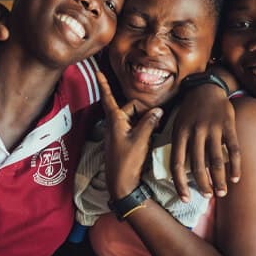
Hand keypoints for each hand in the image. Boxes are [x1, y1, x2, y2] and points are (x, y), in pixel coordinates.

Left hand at [97, 70, 161, 197]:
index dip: (104, 84)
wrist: (122, 183)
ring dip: (144, 120)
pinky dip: (143, 127)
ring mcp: (119, 133)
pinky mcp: (123, 141)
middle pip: (130, 107)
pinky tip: (151, 135)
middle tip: (157, 120)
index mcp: (115, 120)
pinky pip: (134, 127)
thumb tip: (157, 110)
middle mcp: (115, 124)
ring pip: (134, 117)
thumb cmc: (127, 161)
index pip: (109, 97)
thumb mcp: (141, 139)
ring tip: (155, 128)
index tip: (97, 71)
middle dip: (143, 109)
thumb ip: (149, 122)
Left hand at [169, 83, 240, 200]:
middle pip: (198, 166)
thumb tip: (180, 172)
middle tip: (208, 195)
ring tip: (222, 192)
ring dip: (220, 179)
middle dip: (203, 184)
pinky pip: (233, 149)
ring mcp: (212, 128)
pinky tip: (236, 178)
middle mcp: (195, 132)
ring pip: (216, 160)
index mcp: (180, 133)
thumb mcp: (178, 124)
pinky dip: (235, 166)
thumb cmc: (191, 111)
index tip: (185, 198)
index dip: (180, 184)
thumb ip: (180, 145)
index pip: (178, 164)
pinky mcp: (228, 125)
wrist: (206, 87)